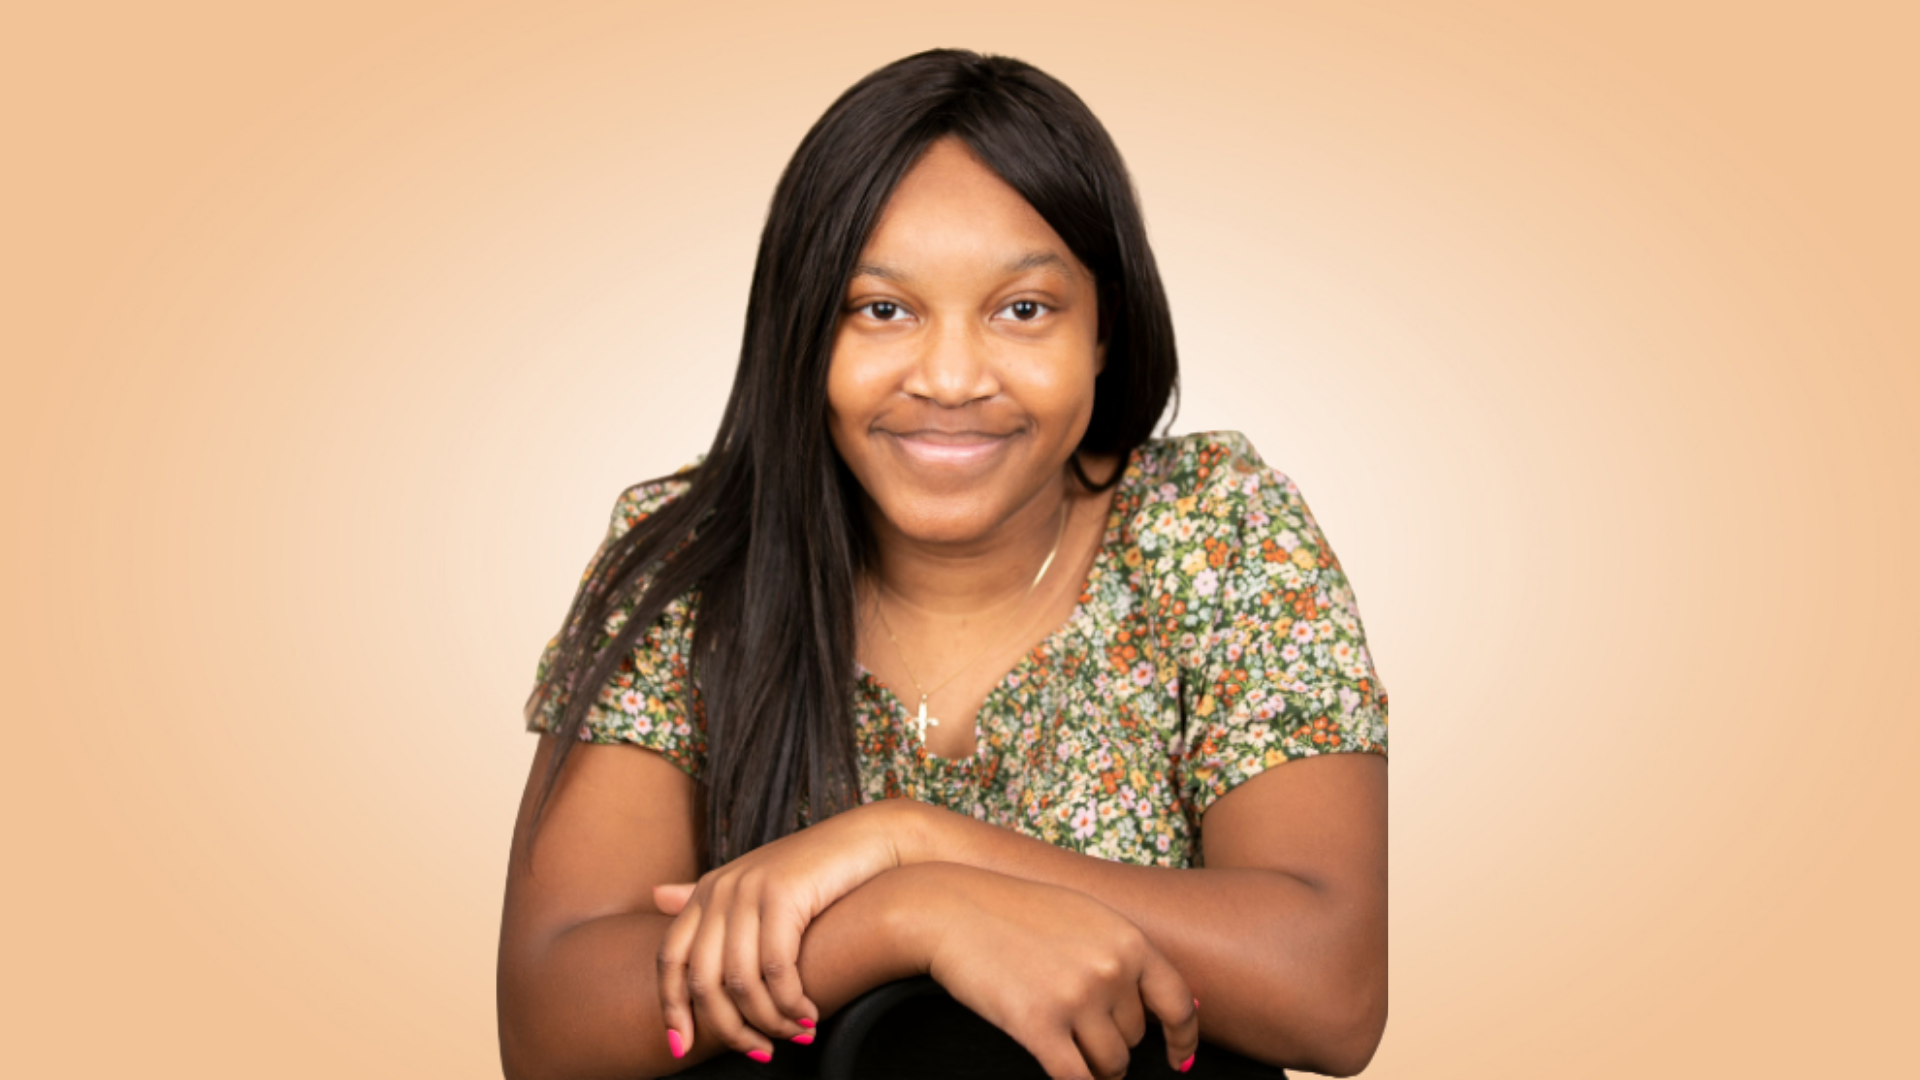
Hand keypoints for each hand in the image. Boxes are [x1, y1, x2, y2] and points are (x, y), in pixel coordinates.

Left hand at [650, 798, 918, 1061]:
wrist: (867, 840)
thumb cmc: (812, 870)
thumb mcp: (753, 882)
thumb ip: (706, 898)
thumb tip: (655, 896)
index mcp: (707, 890)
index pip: (669, 958)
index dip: (672, 1007)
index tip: (682, 1047)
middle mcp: (721, 889)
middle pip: (703, 981)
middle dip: (729, 1028)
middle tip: (760, 1051)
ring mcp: (750, 890)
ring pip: (741, 982)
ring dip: (768, 1021)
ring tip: (795, 1035)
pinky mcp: (783, 895)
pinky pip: (776, 969)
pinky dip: (791, 1003)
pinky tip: (808, 1015)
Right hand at [900, 861, 1200, 1079]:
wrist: (950, 908)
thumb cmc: (1014, 911)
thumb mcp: (1084, 915)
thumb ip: (1124, 954)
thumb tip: (1172, 1005)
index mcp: (1128, 939)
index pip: (1177, 1002)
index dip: (1182, 1037)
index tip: (1177, 1057)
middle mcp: (1110, 968)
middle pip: (1134, 1037)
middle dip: (1112, 1041)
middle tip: (1076, 1025)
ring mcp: (1075, 997)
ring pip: (1110, 1064)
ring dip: (1094, 1067)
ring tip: (1066, 1046)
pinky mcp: (1039, 1025)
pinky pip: (1076, 1078)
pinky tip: (1065, 1075)